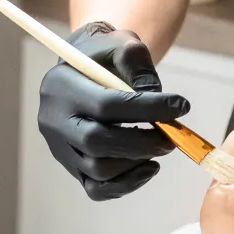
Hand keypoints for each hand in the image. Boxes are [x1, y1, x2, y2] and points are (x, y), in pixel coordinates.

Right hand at [36, 22, 190, 200]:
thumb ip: (138, 65)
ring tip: (161, 145)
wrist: (85, 69)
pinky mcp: (71, 166)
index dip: (147, 109)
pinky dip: (126, 184)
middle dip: (141, 142)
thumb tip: (155, 98)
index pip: (105, 104)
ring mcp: (59, 147)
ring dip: (136, 162)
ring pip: (97, 169)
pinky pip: (96, 188)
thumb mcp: (123, 45)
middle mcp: (53, 119)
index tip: (180, 106)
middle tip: (171, 137)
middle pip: (96, 142)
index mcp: (61, 85)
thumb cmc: (106, 56)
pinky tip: (149, 167)